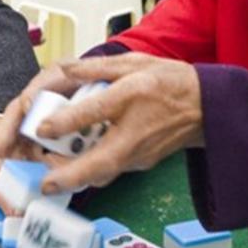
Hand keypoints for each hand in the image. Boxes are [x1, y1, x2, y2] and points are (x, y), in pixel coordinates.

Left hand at [0, 53, 203, 193]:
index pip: (95, 111)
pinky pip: (111, 171)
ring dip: (77, 177)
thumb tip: (64, 68)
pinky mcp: (141, 163)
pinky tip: (73, 162)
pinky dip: (90, 171)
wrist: (206, 107)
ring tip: (51, 172)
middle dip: (70, 178)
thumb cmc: (169, 83)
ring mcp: (140, 153)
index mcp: (132, 97)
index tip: (41, 129)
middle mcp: (135, 131)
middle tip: (45, 184)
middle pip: (100, 163)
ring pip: (105, 174)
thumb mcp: (133, 63)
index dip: (66, 121)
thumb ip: (95, 67)